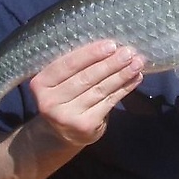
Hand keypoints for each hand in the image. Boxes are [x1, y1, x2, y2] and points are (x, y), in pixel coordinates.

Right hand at [29, 40, 143, 146]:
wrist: (61, 134)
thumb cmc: (64, 97)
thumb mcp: (60, 81)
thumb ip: (75, 67)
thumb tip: (109, 46)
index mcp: (40, 83)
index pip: (67, 64)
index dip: (90, 54)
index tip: (111, 44)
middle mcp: (50, 102)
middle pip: (85, 78)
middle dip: (110, 63)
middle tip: (129, 51)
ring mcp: (67, 117)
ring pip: (100, 90)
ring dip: (121, 74)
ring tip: (137, 62)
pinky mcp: (85, 126)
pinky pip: (109, 102)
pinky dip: (124, 88)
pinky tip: (136, 78)